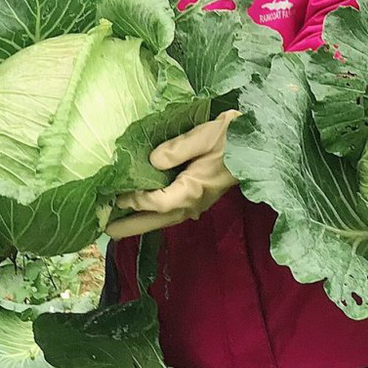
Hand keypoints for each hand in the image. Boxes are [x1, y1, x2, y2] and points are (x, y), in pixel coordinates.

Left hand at [107, 110, 239, 238]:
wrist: (261, 144)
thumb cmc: (234, 137)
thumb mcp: (206, 136)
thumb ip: (178, 148)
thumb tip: (152, 161)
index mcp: (194, 189)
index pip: (158, 202)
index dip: (136, 200)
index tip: (117, 194)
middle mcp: (194, 202)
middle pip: (158, 219)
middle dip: (132, 226)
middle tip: (106, 232)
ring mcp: (197, 203)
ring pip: (164, 218)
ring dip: (141, 223)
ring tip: (118, 228)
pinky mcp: (198, 198)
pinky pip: (171, 211)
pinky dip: (154, 214)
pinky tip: (142, 213)